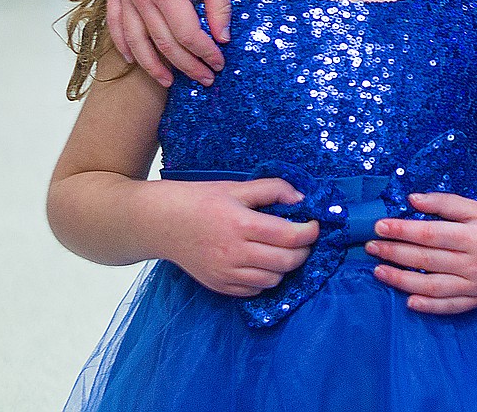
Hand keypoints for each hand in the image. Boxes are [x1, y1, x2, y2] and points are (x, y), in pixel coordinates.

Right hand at [107, 0, 230, 86]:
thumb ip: (219, 5)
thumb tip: (222, 38)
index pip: (186, 35)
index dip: (204, 53)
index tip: (219, 63)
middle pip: (163, 43)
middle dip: (186, 65)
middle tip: (205, 78)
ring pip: (135, 41)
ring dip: (153, 65)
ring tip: (170, 82)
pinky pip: (115, 25)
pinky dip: (124, 45)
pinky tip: (136, 59)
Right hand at [152, 178, 319, 296]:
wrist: (162, 222)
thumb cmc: (201, 199)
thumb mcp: (237, 186)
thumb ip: (272, 189)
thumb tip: (301, 199)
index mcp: (242, 225)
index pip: (289, 236)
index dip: (310, 232)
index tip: (315, 224)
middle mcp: (235, 254)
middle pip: (285, 262)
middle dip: (303, 251)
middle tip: (305, 238)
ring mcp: (226, 274)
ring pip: (272, 280)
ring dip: (286, 267)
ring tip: (284, 249)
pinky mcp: (218, 286)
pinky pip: (253, 291)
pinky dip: (265, 279)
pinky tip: (263, 262)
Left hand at [364, 191, 476, 314]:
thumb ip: (446, 203)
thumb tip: (412, 199)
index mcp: (475, 235)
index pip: (430, 233)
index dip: (402, 229)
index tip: (379, 225)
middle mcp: (475, 263)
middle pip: (427, 260)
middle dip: (394, 253)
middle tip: (370, 247)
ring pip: (433, 287)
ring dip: (402, 280)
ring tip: (378, 272)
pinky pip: (450, 307)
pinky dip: (428, 307)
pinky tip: (407, 301)